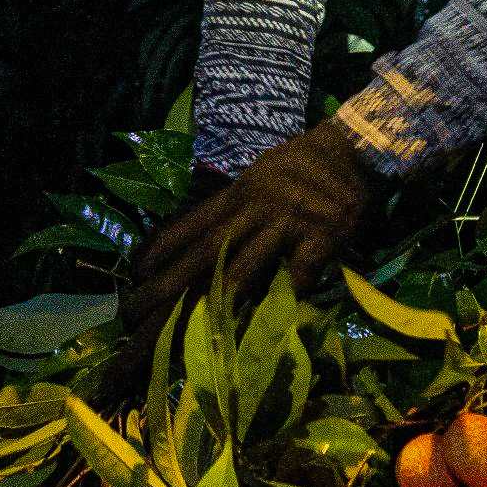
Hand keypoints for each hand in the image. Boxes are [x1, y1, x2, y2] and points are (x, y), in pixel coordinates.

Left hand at [92, 121, 387, 412]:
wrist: (357, 147)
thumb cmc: (304, 166)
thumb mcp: (259, 178)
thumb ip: (232, 207)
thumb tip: (195, 239)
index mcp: (237, 197)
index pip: (187, 228)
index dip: (156, 257)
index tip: (129, 285)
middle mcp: (254, 211)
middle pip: (201, 258)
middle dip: (162, 293)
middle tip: (130, 323)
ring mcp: (287, 225)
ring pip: (242, 270)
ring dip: (207, 307)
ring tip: (182, 339)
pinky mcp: (323, 238)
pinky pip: (300, 274)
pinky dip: (285, 299)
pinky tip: (267, 328)